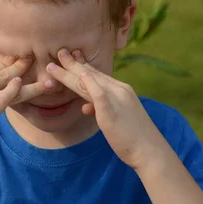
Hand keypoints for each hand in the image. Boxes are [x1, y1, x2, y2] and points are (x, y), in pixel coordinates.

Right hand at [0, 41, 44, 154]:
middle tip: (36, 60)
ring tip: (50, 79)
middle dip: (22, 66)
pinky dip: (14, 90)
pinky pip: (5, 99)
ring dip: (32, 83)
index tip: (22, 65)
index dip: (8, 67)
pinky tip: (23, 84)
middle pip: (5, 73)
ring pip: (11, 86)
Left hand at [46, 48, 167, 170]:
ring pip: (90, 81)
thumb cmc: (132, 138)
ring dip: (70, 72)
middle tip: (59, 51)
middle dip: (73, 63)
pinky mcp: (113, 112)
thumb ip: (100, 108)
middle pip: (91, 74)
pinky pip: (100, 95)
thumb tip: (86, 106)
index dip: (82, 65)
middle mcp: (119, 90)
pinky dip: (91, 84)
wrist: (150, 151)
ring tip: (52, 66)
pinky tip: (82, 76)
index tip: (71, 56)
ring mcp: (117, 99)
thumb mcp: (114, 119)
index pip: (98, 74)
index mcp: (121, 90)